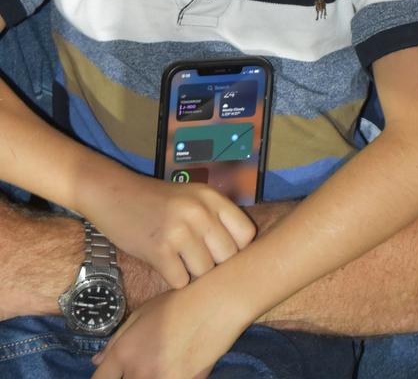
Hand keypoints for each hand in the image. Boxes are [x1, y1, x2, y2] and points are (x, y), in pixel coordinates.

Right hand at [82, 171, 255, 288]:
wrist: (114, 194)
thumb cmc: (157, 201)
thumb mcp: (192, 198)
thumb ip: (216, 218)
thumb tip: (241, 257)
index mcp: (211, 198)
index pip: (246, 235)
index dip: (237, 250)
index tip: (222, 253)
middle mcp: (199, 212)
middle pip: (227, 258)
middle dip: (215, 266)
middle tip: (198, 262)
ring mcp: (179, 231)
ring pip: (204, 273)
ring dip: (193, 275)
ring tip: (180, 262)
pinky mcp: (159, 250)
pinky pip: (180, 281)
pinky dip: (173, 280)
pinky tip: (165, 265)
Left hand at [92, 284, 240, 378]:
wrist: (216, 305)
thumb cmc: (179, 303)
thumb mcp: (142, 313)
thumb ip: (117, 340)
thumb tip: (97, 361)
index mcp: (124, 352)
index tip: (111, 376)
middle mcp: (138, 372)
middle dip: (126, 377)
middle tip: (144, 363)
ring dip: (148, 376)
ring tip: (160, 362)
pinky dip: (170, 377)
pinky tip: (176, 365)